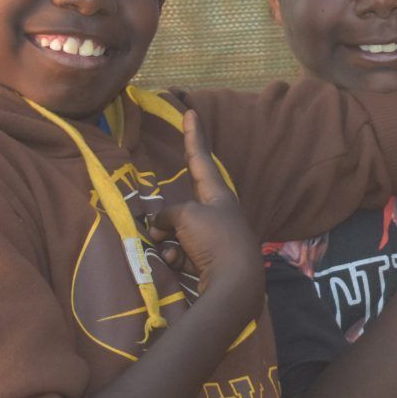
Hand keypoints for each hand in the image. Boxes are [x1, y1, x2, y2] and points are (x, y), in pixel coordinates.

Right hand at [146, 110, 262, 314]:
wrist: (235, 285)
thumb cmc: (216, 240)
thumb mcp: (187, 216)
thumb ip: (169, 214)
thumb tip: (160, 227)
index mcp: (218, 195)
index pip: (201, 158)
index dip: (193, 136)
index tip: (192, 112)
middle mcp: (216, 213)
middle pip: (179, 207)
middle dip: (165, 220)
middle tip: (163, 232)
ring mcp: (211, 237)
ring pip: (174, 231)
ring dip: (167, 241)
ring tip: (174, 252)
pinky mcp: (206, 261)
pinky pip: (179, 252)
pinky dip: (174, 257)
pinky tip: (178, 266)